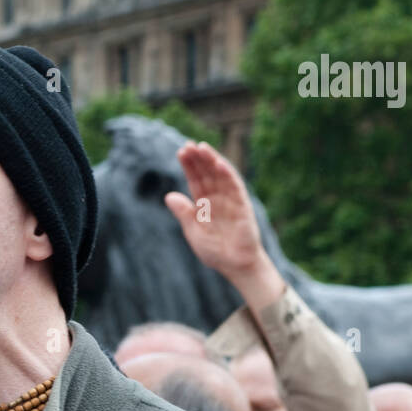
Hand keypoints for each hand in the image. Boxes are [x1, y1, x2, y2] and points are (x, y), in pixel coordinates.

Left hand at [165, 140, 283, 309]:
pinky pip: (235, 187)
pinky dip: (228, 174)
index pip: (196, 180)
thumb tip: (169, 195)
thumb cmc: (215, 252)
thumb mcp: (194, 232)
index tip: (182, 151)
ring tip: (202, 147)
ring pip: (220, 176)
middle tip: (189, 144)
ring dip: (212, 161)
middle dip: (198, 159)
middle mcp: (217, 199)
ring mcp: (231, 200)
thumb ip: (184, 214)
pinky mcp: (243, 206)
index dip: (189, 166)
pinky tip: (219, 163)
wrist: (236, 266)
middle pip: (207, 174)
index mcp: (204, 205)